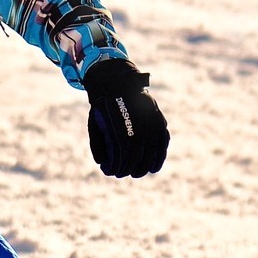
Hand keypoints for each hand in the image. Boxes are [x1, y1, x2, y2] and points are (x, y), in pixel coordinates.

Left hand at [82, 58, 168, 178]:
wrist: (117, 82)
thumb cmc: (103, 106)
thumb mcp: (95, 122)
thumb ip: (98, 142)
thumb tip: (102, 162)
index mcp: (119, 123)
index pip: (122, 152)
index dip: (119, 165)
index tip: (113, 173)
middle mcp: (137, 122)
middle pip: (139, 152)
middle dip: (133, 167)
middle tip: (127, 174)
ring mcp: (149, 119)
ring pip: (153, 148)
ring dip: (147, 164)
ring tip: (140, 173)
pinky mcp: (157, 117)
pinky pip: (162, 139)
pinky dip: (160, 154)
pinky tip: (155, 166)